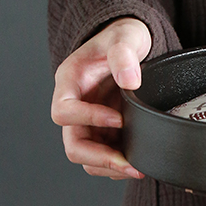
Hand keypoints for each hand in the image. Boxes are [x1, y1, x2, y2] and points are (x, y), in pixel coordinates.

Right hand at [51, 17, 151, 179]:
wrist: (133, 44)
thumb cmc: (124, 37)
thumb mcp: (126, 36)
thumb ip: (124, 54)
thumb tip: (130, 81)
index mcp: (70, 82)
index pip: (64, 111)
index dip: (88, 119)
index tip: (119, 119)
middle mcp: (76, 106)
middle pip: (74, 145)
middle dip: (100, 158)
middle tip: (130, 164)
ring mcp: (90, 122)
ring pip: (88, 158)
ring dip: (110, 167)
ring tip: (139, 168)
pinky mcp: (106, 132)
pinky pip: (105, 157)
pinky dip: (120, 165)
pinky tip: (141, 163)